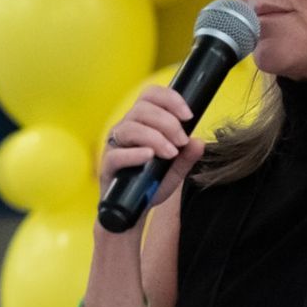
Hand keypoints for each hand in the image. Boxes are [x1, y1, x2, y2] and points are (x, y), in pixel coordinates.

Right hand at [100, 86, 205, 213]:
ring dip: (154, 137)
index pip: (151, 95)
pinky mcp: (107, 167)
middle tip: (181, 141)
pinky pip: (116, 155)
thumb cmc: (152, 184)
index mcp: (141, 122)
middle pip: (142, 109)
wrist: (134, 211)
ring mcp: (114, 146)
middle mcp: (125, 128)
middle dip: (167, 122)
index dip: (170, 99)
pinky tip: (149, 157)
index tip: (189, 115)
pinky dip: (134, 154)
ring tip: (170, 153)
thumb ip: (187, 156)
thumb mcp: (175, 170)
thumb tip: (199, 142)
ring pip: (129, 128)